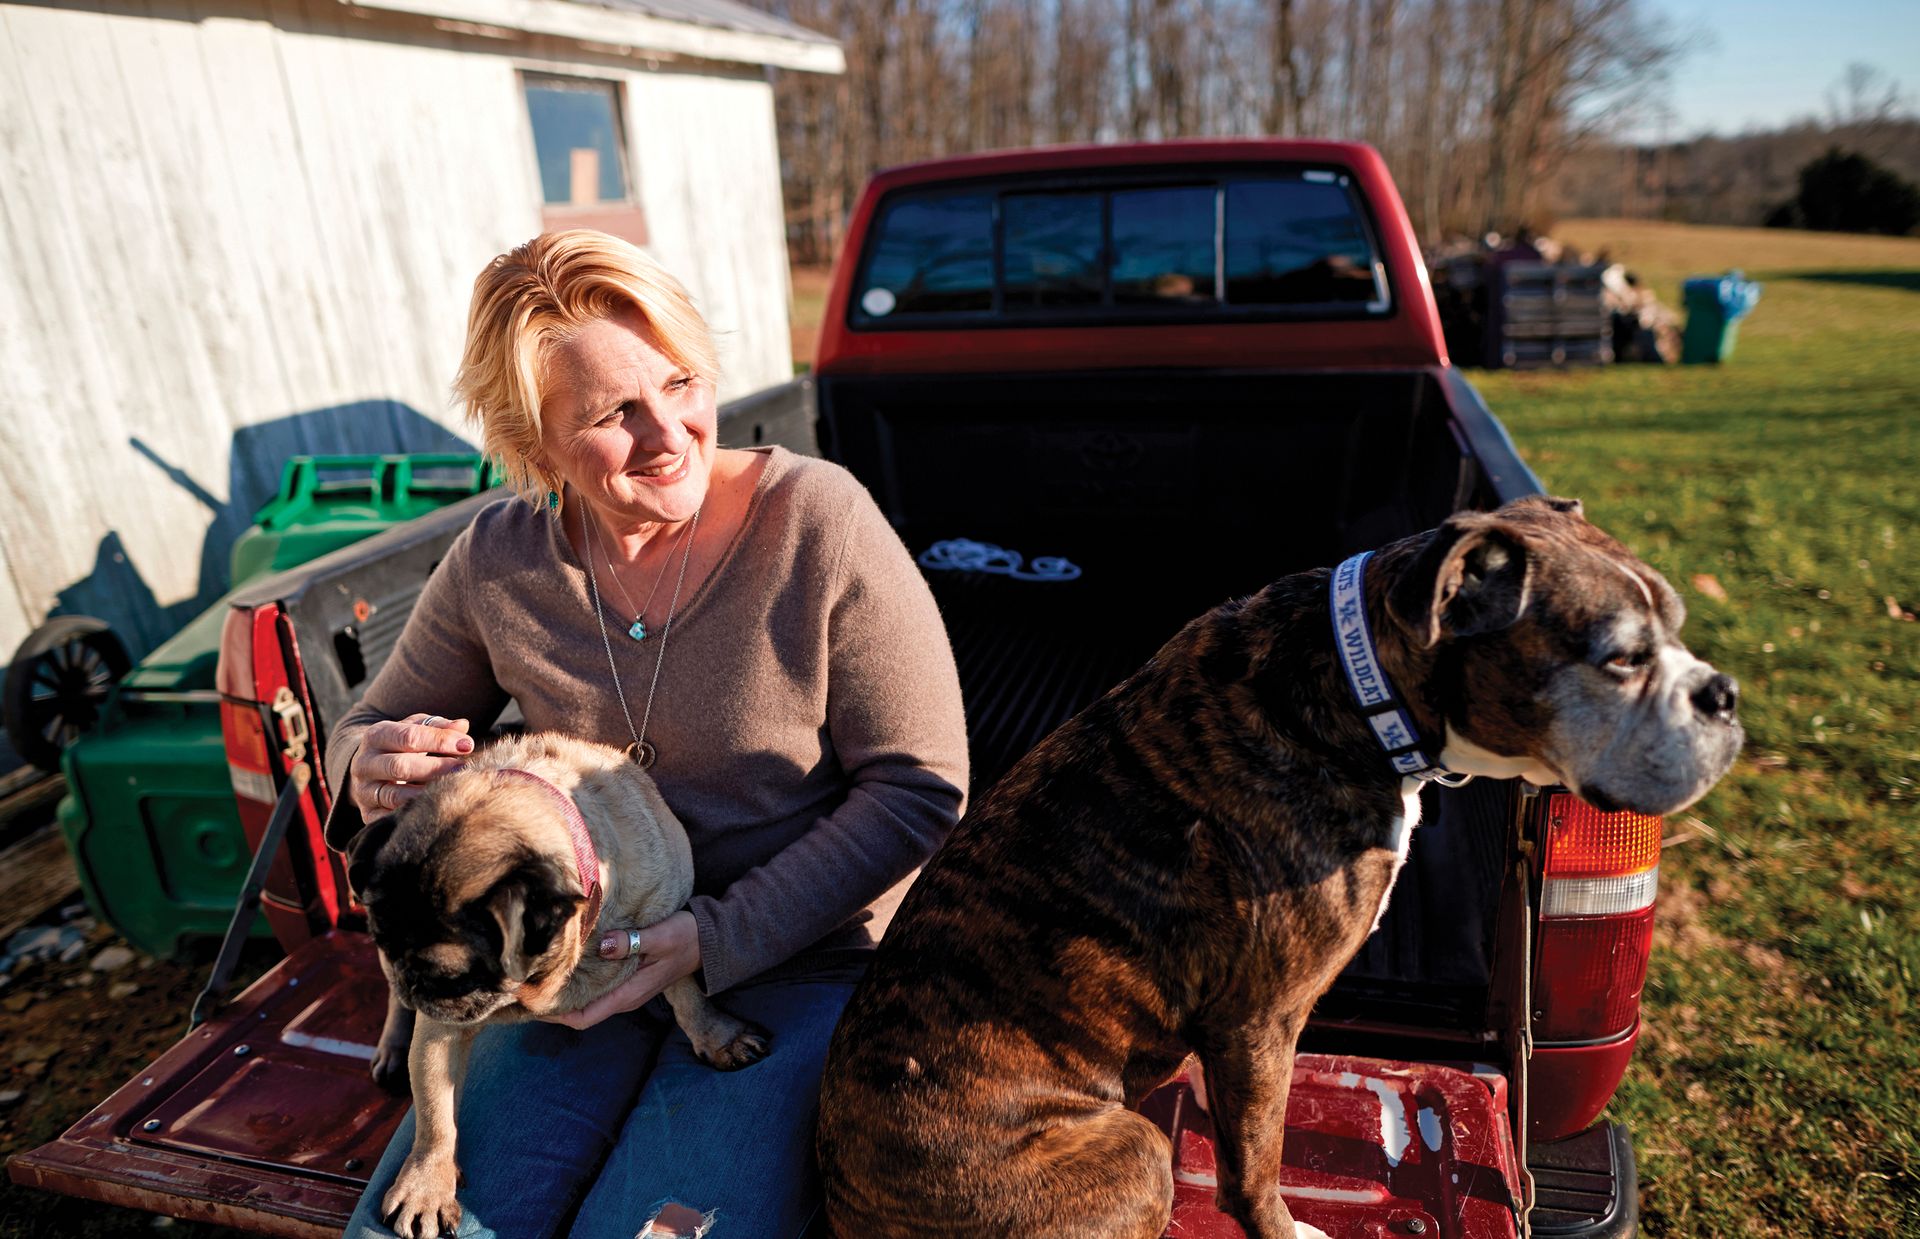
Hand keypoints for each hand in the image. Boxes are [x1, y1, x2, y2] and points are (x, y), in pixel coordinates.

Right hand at [349, 713, 473, 821]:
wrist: (368, 771)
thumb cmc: (400, 746)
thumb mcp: (415, 730)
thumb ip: (438, 727)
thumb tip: (462, 726)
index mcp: (376, 736)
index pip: (409, 737)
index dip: (440, 741)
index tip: (467, 745)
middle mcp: (364, 763)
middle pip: (400, 767)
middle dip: (435, 768)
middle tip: (463, 769)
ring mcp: (364, 791)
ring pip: (394, 796)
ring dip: (426, 794)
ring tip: (452, 790)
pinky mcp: (368, 814)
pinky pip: (389, 819)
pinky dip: (412, 815)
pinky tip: (434, 809)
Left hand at [542, 911, 700, 1030]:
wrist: (710, 940)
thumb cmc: (686, 938)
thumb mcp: (661, 936)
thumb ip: (632, 941)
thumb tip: (601, 945)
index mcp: (628, 993)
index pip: (583, 1017)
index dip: (554, 1015)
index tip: (529, 1001)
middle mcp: (623, 997)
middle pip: (578, 1012)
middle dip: (549, 1005)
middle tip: (521, 987)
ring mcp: (625, 989)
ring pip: (585, 1001)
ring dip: (561, 993)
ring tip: (535, 976)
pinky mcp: (626, 978)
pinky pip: (594, 988)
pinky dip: (575, 982)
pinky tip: (563, 966)